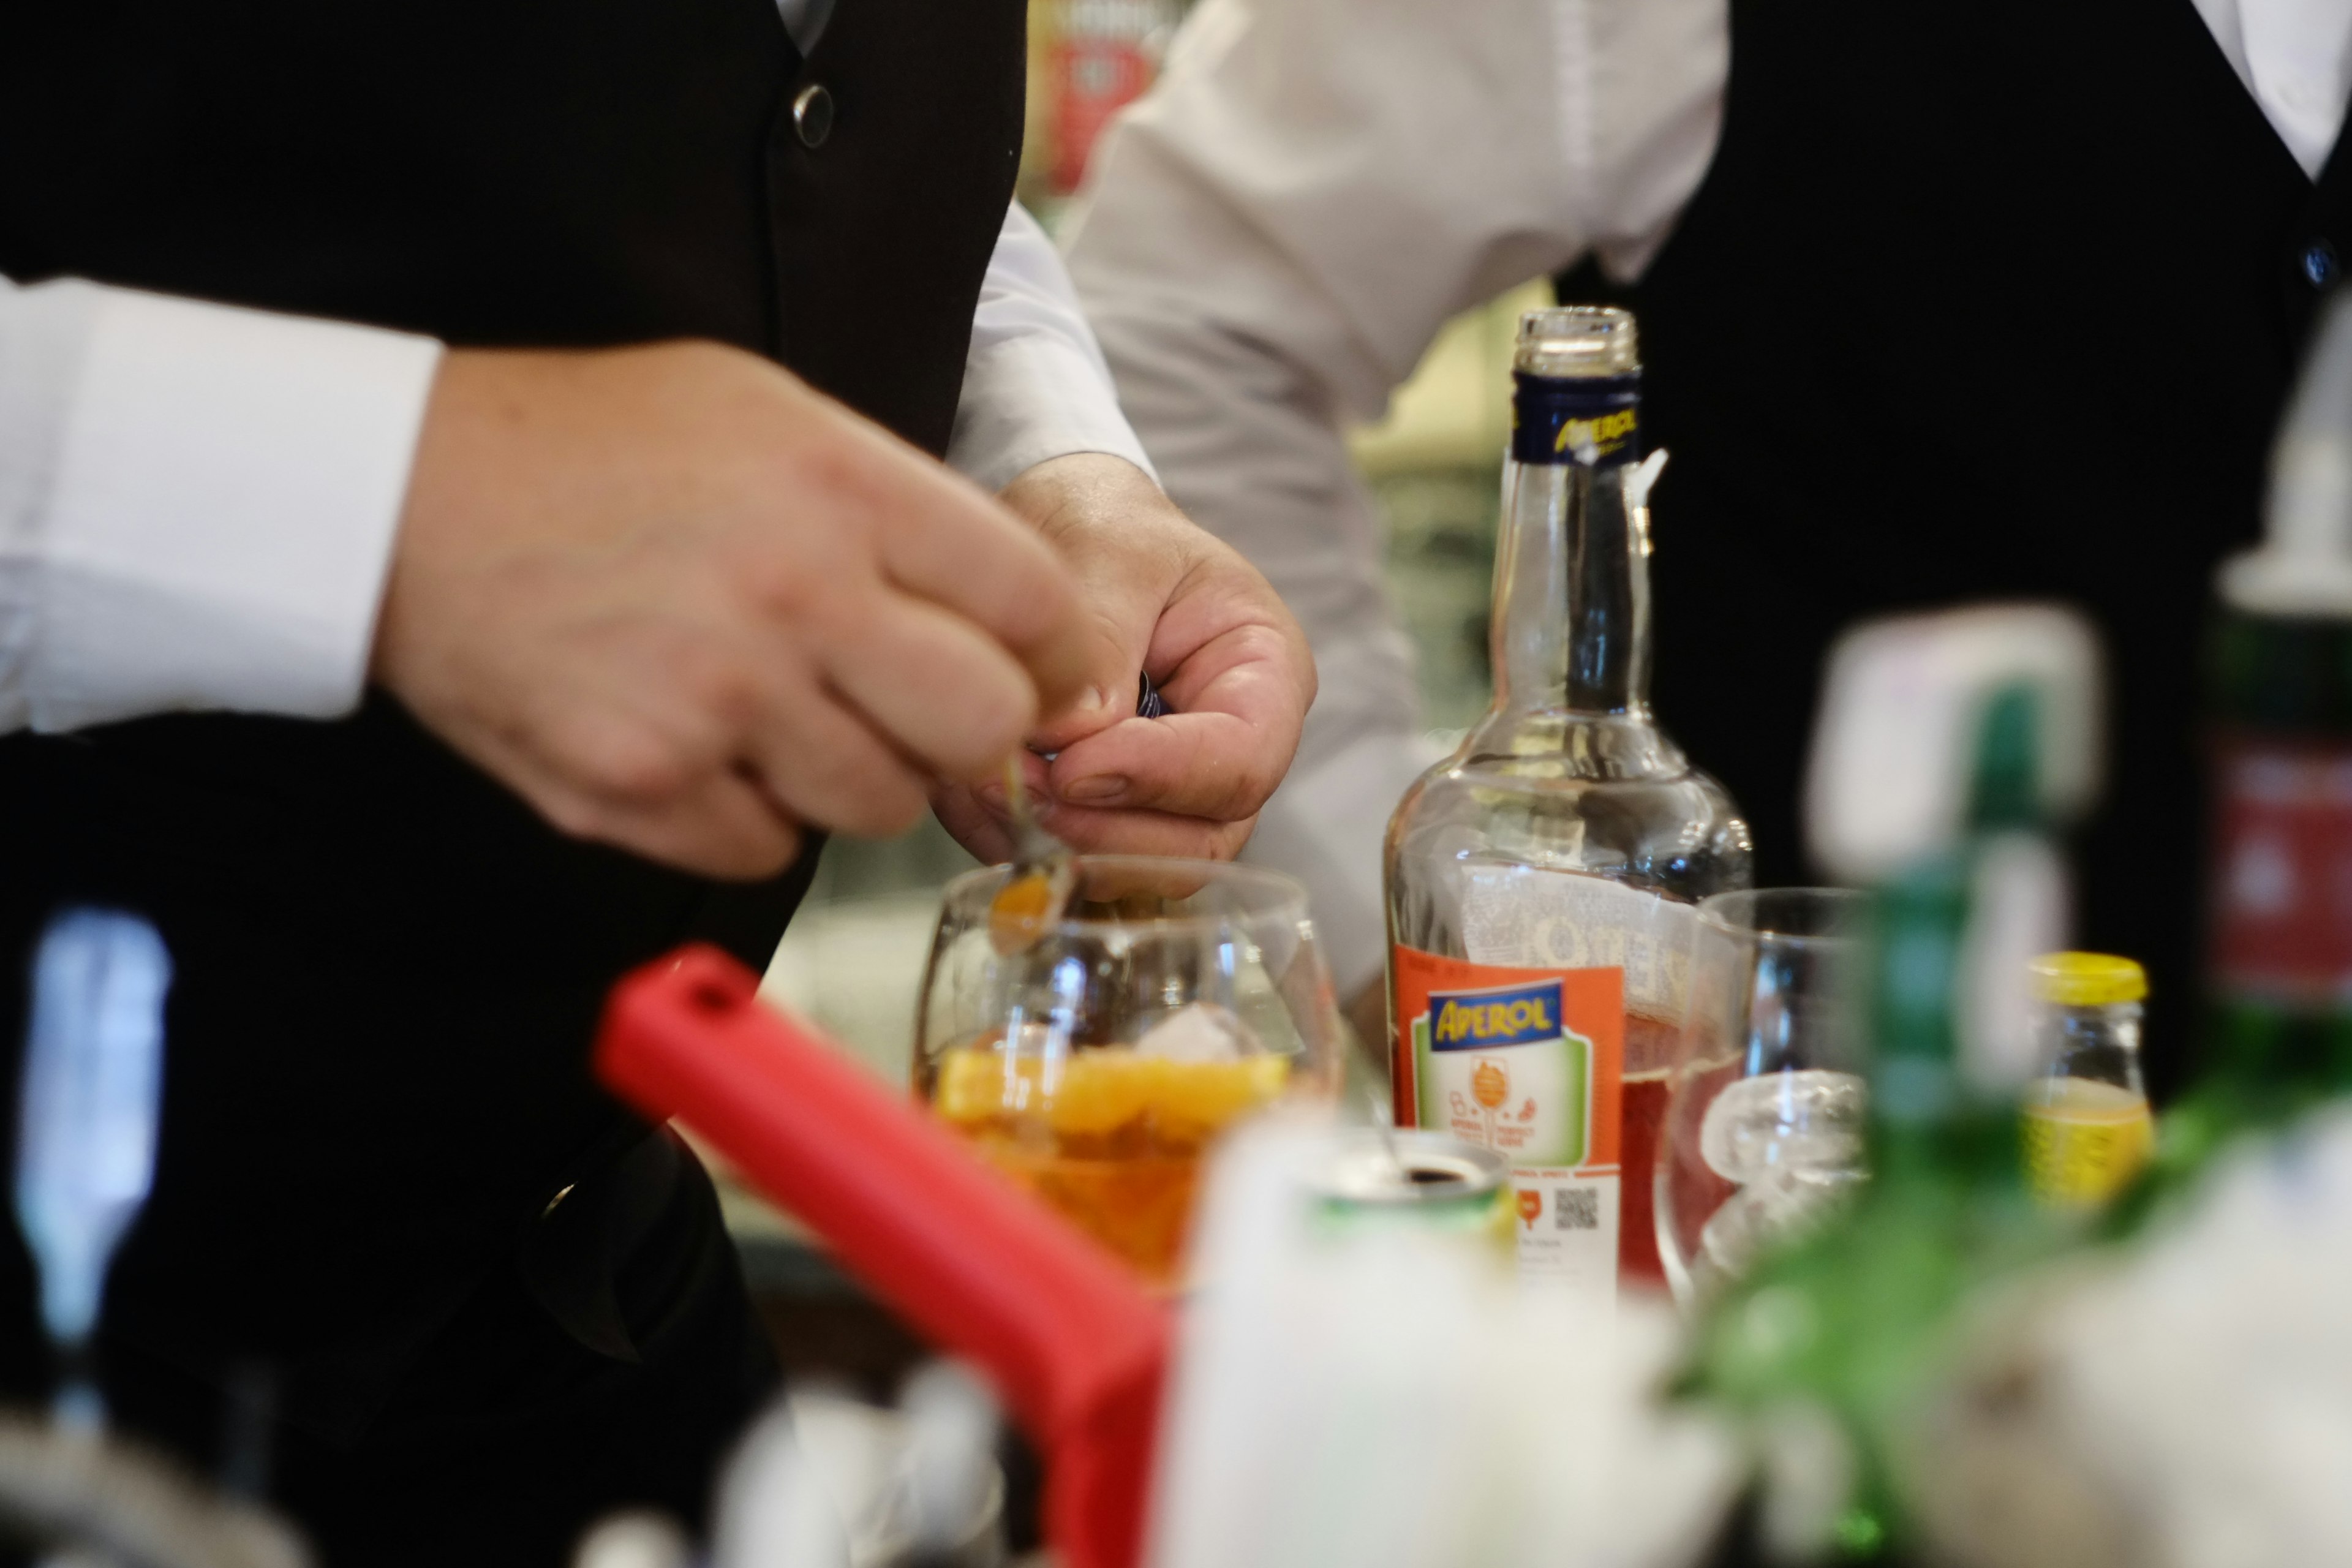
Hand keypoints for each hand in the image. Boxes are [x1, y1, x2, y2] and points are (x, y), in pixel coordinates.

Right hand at [374, 342, 1091, 878]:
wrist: (401, 495)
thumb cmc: (596, 450)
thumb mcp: (767, 414)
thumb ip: (899, 507)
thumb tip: (1018, 619)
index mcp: (842, 488)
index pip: (1031, 602)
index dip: (1052, 651)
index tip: (1037, 669)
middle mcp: (793, 596)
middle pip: (982, 726)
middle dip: (968, 730)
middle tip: (921, 708)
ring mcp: (714, 701)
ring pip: (879, 805)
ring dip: (853, 773)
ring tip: (782, 709)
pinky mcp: (638, 784)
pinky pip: (768, 848)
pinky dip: (751, 814)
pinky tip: (701, 743)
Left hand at [932, 454, 1313, 861]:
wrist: (1065, 535)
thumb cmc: (1107, 527)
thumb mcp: (1112, 553)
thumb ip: (1102, 639)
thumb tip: (1074, 737)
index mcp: (1264, 676)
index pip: (1242, 762)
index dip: (1160, 779)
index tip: (1073, 768)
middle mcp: (1230, 751)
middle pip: (1199, 840)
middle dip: (1103, 829)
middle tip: (1015, 786)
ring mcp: (1172, 794)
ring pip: (1136, 867)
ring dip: (1055, 843)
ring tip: (983, 786)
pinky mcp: (1108, 817)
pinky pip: (1074, 861)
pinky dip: (1016, 844)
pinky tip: (969, 795)